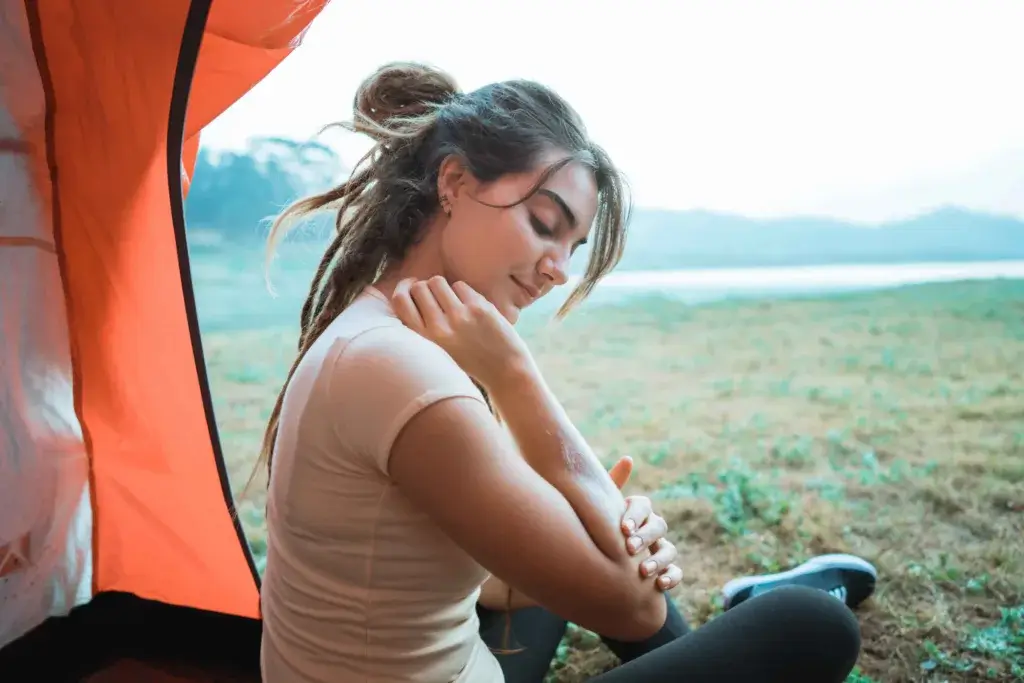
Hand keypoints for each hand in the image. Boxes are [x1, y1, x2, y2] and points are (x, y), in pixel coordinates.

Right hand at [391, 276, 534, 390]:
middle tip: (435, 296)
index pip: (401, 301)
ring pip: (437, 282)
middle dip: (425, 287)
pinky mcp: (478, 308)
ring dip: (443, 287)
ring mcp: (459, 316)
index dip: (404, 288)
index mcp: (424, 341)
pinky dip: (462, 292)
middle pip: (419, 288)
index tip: (410, 286)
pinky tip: (469, 306)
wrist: (505, 371)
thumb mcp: (437, 351)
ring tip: (452, 300)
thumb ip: (423, 327)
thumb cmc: (468, 362)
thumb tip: (412, 293)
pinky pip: (460, 285)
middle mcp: (438, 328)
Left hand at [608, 456, 682, 590]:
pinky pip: (676, 572)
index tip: (623, 528)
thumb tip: (628, 458)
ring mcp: (658, 549)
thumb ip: (609, 487)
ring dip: (659, 559)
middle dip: (646, 536)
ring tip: (643, 571)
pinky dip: (671, 577)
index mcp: (635, 511)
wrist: (595, 561)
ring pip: (669, 549)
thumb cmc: (595, 529)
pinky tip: (659, 584)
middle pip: (658, 526)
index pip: (643, 505)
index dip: (636, 515)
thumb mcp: (596, 509)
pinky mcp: (663, 570)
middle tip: (629, 548)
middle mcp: (650, 528)